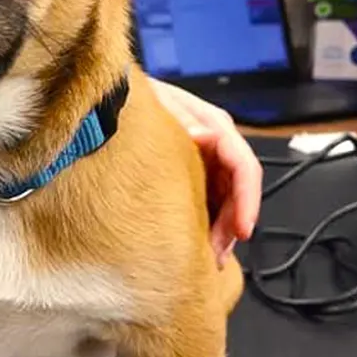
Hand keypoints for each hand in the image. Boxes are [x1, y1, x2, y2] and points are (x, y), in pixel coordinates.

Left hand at [151, 79, 261, 265]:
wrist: (110, 102)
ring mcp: (204, 160)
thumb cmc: (133, 98)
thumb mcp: (157, 103)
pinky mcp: (192, 173)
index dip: (246, 199)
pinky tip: (198, 245)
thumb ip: (184, 119)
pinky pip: (209, 201)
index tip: (242, 229)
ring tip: (208, 257)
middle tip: (217, 254)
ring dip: (221, 230)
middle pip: (238, 190)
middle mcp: (214, 143)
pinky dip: (207, 224)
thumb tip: (205, 136)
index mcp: (213, 125)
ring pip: (226, 201)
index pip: (242, 164)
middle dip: (233, 225)